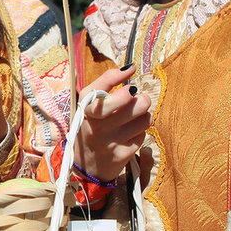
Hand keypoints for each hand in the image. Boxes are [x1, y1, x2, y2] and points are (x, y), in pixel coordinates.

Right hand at [72, 66, 150, 183]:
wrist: (86, 163)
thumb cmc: (91, 125)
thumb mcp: (89, 103)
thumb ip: (107, 81)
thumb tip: (132, 67)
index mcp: (86, 109)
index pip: (103, 91)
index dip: (121, 82)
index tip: (131, 76)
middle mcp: (96, 126)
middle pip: (136, 104)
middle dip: (142, 99)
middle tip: (138, 100)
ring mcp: (110, 141)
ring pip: (145, 119)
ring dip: (143, 116)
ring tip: (134, 117)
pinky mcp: (122, 154)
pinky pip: (143, 135)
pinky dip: (139, 131)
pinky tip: (129, 133)